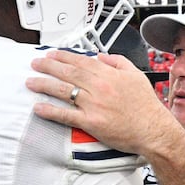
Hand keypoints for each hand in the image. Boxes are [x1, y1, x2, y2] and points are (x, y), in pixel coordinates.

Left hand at [26, 49, 179, 157]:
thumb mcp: (136, 75)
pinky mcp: (91, 123)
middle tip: (35, 64)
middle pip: (68, 73)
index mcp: (109, 75)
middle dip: (48, 66)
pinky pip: (66, 115)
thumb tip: (102, 56)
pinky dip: (51, 111)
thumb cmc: (146, 107)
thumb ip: (118, 62)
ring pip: (63, 91)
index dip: (63, 57)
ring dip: (44, 85)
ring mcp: (94, 105)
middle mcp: (99, 87)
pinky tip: (39, 107)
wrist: (153, 130)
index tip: (52, 55)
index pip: (81, 61)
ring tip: (31, 82)